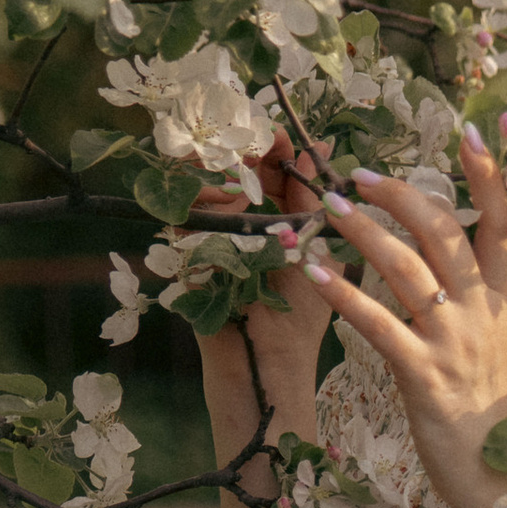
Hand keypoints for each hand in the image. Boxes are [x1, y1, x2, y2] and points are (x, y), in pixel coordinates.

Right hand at [188, 134, 334, 443]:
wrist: (268, 375)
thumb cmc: (297, 323)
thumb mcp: (314, 255)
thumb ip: (311, 204)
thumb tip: (320, 149)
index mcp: (274, 227)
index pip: (268, 174)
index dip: (272, 150)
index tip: (276, 132)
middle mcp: (240, 233)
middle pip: (232, 175)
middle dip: (240, 156)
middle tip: (248, 146)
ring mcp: (212, 247)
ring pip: (205, 193)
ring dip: (222, 184)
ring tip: (239, 192)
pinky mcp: (189, 265)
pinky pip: (186, 223)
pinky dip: (203, 211)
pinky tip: (221, 210)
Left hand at [301, 134, 506, 507]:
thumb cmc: (494, 420)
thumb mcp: (499, 351)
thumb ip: (481, 306)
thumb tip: (453, 269)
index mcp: (503, 304)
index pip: (501, 226)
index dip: (487, 177)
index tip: (470, 132)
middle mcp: (481, 314)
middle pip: (444, 232)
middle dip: (399, 195)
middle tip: (356, 177)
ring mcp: (454, 344)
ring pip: (406, 268)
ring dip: (362, 232)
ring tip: (327, 211)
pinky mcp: (424, 378)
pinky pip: (379, 325)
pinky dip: (344, 294)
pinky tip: (316, 274)